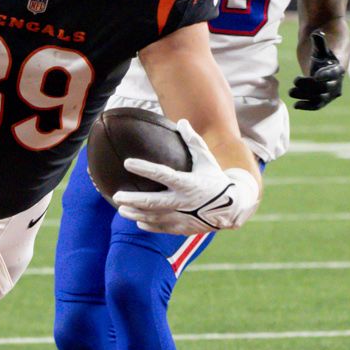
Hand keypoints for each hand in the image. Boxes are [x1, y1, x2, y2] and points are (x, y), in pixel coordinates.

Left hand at [113, 118, 259, 233]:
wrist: (232, 208)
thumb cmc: (215, 179)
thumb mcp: (207, 159)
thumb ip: (193, 141)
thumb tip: (182, 121)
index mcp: (188, 183)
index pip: (162, 174)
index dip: (144, 168)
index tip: (127, 162)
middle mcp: (182, 201)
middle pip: (152, 202)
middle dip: (132, 200)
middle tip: (117, 196)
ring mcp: (181, 217)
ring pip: (153, 217)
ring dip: (135, 214)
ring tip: (121, 210)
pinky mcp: (182, 228)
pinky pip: (161, 228)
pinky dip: (148, 225)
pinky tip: (138, 221)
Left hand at [288, 33, 344, 109]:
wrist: (326, 65)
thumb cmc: (323, 54)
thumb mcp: (321, 47)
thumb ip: (320, 41)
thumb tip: (317, 33)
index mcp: (338, 69)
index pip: (334, 74)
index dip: (326, 75)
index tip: (316, 75)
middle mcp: (336, 83)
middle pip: (324, 87)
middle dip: (309, 86)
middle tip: (294, 80)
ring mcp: (330, 93)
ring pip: (318, 98)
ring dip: (304, 96)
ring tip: (290, 91)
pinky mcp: (323, 99)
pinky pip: (316, 105)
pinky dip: (306, 106)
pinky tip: (295, 105)